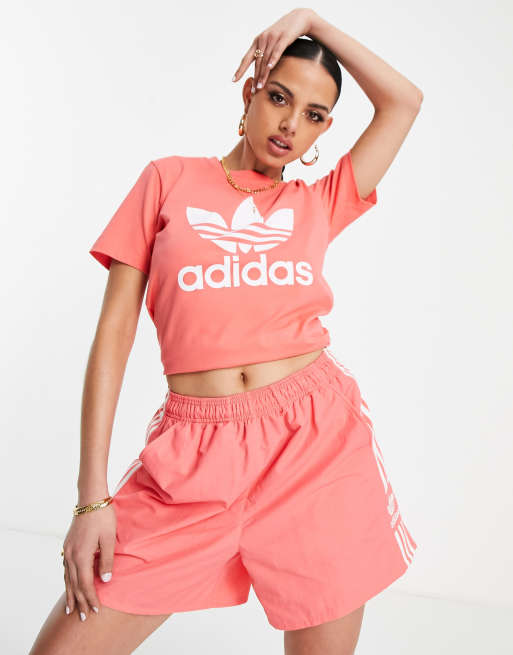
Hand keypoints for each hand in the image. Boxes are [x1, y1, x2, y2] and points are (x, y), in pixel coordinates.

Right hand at [61, 505, 115, 619]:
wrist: (90, 499)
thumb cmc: (103, 517)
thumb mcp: (109, 539)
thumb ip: (106, 561)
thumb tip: (104, 581)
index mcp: (81, 555)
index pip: (85, 584)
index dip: (90, 598)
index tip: (96, 610)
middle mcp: (70, 555)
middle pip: (73, 584)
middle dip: (79, 601)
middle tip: (81, 617)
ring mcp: (67, 550)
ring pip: (67, 578)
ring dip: (70, 593)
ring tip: (70, 608)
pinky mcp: (67, 545)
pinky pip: (65, 568)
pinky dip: (67, 580)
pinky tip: (69, 584)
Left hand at [232, 9, 314, 91]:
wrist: (298, 19)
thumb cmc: (284, 33)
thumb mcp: (272, 43)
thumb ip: (265, 53)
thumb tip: (261, 70)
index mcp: (257, 42)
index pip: (246, 58)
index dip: (240, 70)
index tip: (234, 80)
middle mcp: (262, 39)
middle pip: (257, 62)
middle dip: (255, 78)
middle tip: (254, 91)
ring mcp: (272, 38)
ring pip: (265, 59)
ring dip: (263, 75)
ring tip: (261, 87)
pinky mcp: (283, 37)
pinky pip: (277, 51)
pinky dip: (273, 60)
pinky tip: (270, 69)